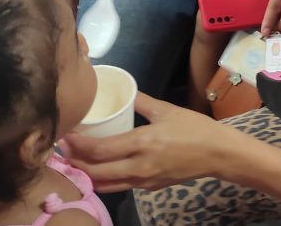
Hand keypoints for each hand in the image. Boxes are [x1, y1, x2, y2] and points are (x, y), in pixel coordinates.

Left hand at [59, 93, 233, 191]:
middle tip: (63, 151)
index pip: (100, 150)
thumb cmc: (195, 129)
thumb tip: (127, 92)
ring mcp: (144, 180)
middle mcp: (139, 166)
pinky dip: (105, 181)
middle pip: (96, 171)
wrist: (218, 154)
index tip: (66, 136)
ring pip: (106, 184)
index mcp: (142, 143)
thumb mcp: (168, 110)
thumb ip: (143, 102)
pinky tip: (99, 171)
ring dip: (87, 175)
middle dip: (75, 162)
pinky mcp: (150, 187)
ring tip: (75, 163)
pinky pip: (121, 187)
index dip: (78, 146)